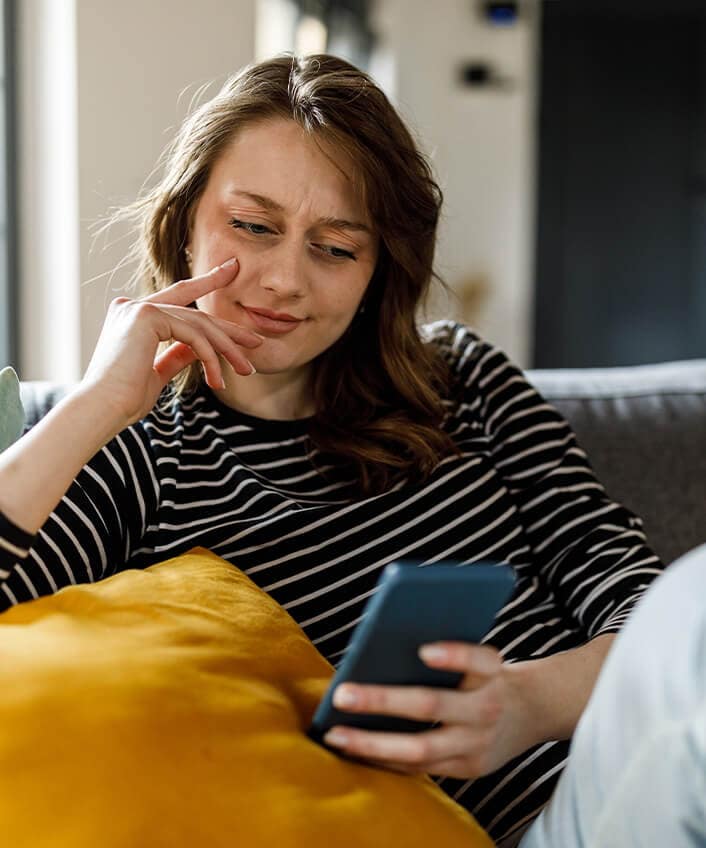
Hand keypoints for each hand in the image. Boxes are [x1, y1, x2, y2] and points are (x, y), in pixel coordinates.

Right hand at [81, 258, 262, 426]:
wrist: (102, 409)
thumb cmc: (124, 399)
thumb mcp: (157, 372)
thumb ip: (177, 355)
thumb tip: (200, 349)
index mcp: (132, 315)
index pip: (177, 297)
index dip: (207, 283)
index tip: (231, 270)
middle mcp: (132, 305)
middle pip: (194, 313)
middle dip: (229, 329)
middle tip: (256, 343)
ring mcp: (138, 308)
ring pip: (198, 325)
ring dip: (227, 350)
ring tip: (246, 370)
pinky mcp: (146, 316)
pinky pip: (192, 335)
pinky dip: (210, 357)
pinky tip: (218, 378)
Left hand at [322, 642, 532, 778]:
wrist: (530, 712)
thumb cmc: (483, 673)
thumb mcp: (478, 655)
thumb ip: (445, 650)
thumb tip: (378, 646)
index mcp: (492, 670)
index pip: (478, 659)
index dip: (454, 655)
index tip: (423, 650)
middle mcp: (487, 707)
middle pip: (433, 704)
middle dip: (383, 700)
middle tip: (342, 694)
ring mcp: (478, 743)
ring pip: (421, 748)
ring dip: (372, 743)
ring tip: (334, 734)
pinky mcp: (468, 768)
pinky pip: (420, 767)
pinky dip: (384, 759)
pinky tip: (354, 750)